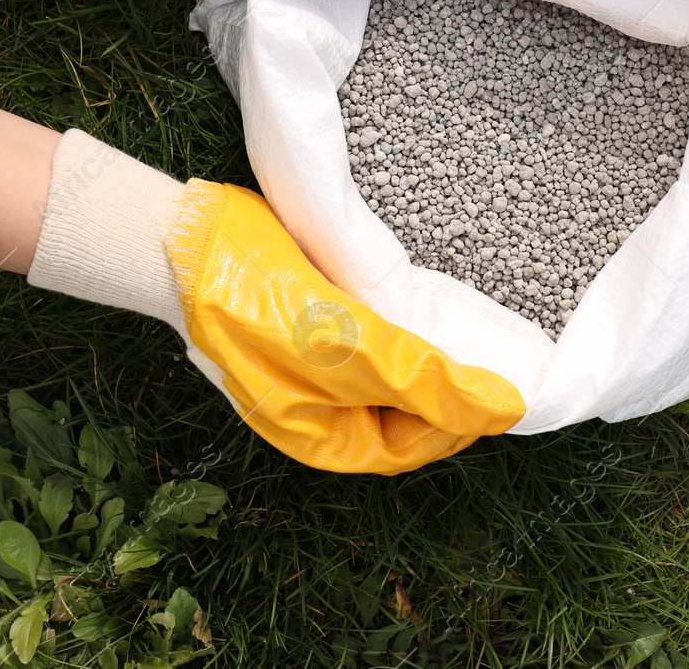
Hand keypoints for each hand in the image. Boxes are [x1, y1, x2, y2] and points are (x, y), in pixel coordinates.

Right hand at [162, 181, 525, 474]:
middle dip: (451, 389)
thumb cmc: (254, 307)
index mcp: (324, 436)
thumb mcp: (344, 350)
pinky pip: (370, 334)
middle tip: (496, 353)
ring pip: (390, 372)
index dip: (464, 421)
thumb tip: (498, 409)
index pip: (414, 444)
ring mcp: (312, 366)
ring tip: (469, 325)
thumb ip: (419, 382)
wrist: (182, 244)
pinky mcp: (310, 322)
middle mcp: (321, 409)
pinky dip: (401, 322)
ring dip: (429, 353)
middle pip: (405, 412)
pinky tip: (421, 296)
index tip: (506, 389)